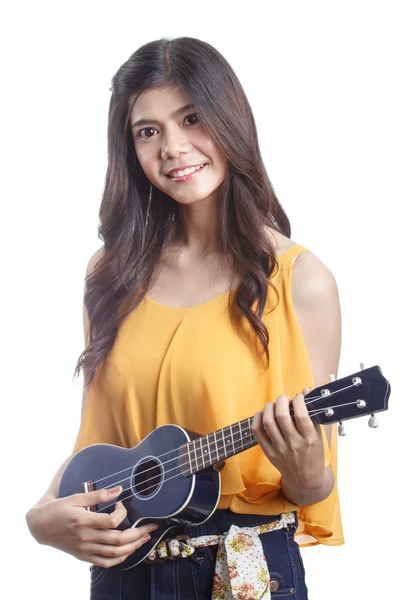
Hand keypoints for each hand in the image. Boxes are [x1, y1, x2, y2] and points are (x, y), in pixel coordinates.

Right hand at [25, 487, 157, 567]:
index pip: (111, 521)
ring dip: (133, 547)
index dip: (122, 511)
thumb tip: (119, 490)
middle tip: (151, 526)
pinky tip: (128, 553)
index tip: (121, 503)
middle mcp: (85, 538)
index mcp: (83, 521)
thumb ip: (98, 495)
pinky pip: (104, 562)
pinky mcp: (83, 556)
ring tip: (145, 539)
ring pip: (114, 554)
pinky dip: (119, 560)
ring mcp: (85, 549)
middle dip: (138, 533)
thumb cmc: (58, 509)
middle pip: (118, 540)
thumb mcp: (75, 497)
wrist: (40, 526)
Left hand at [252, 387, 324, 493]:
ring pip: (268, 421)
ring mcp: (280, 449)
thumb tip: (305, 390)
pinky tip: (263, 414)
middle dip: (282, 400)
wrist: (305, 480)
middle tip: (284, 399)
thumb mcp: (318, 435)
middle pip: (281, 415)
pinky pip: (257, 432)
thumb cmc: (313, 455)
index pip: (301, 414)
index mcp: (309, 439)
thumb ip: (312, 413)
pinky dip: (257, 418)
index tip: (298, 397)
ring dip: (269, 407)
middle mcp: (294, 444)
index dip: (298, 400)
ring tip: (274, 405)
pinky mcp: (269, 452)